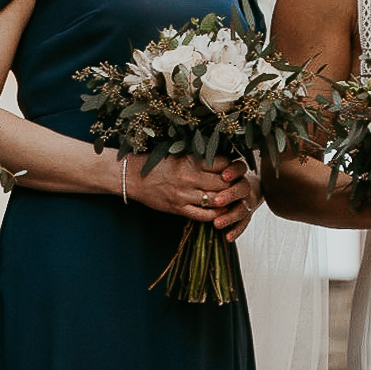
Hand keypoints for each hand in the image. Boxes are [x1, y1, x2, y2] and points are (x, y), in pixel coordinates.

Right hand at [128, 155, 258, 238]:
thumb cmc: (158, 163)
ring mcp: (184, 195)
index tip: (235, 168)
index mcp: (191, 160)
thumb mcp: (180, 154)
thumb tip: (226, 158)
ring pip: (216, 200)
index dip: (233, 166)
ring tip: (232, 198)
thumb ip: (201, 158)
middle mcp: (189, 177)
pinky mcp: (178, 208)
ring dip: (227, 200)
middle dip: (234, 184)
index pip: (223, 163)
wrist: (133, 177)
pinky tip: (221, 212)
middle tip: (238, 185)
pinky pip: (203, 215)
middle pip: (223, 183)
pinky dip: (216, 215)